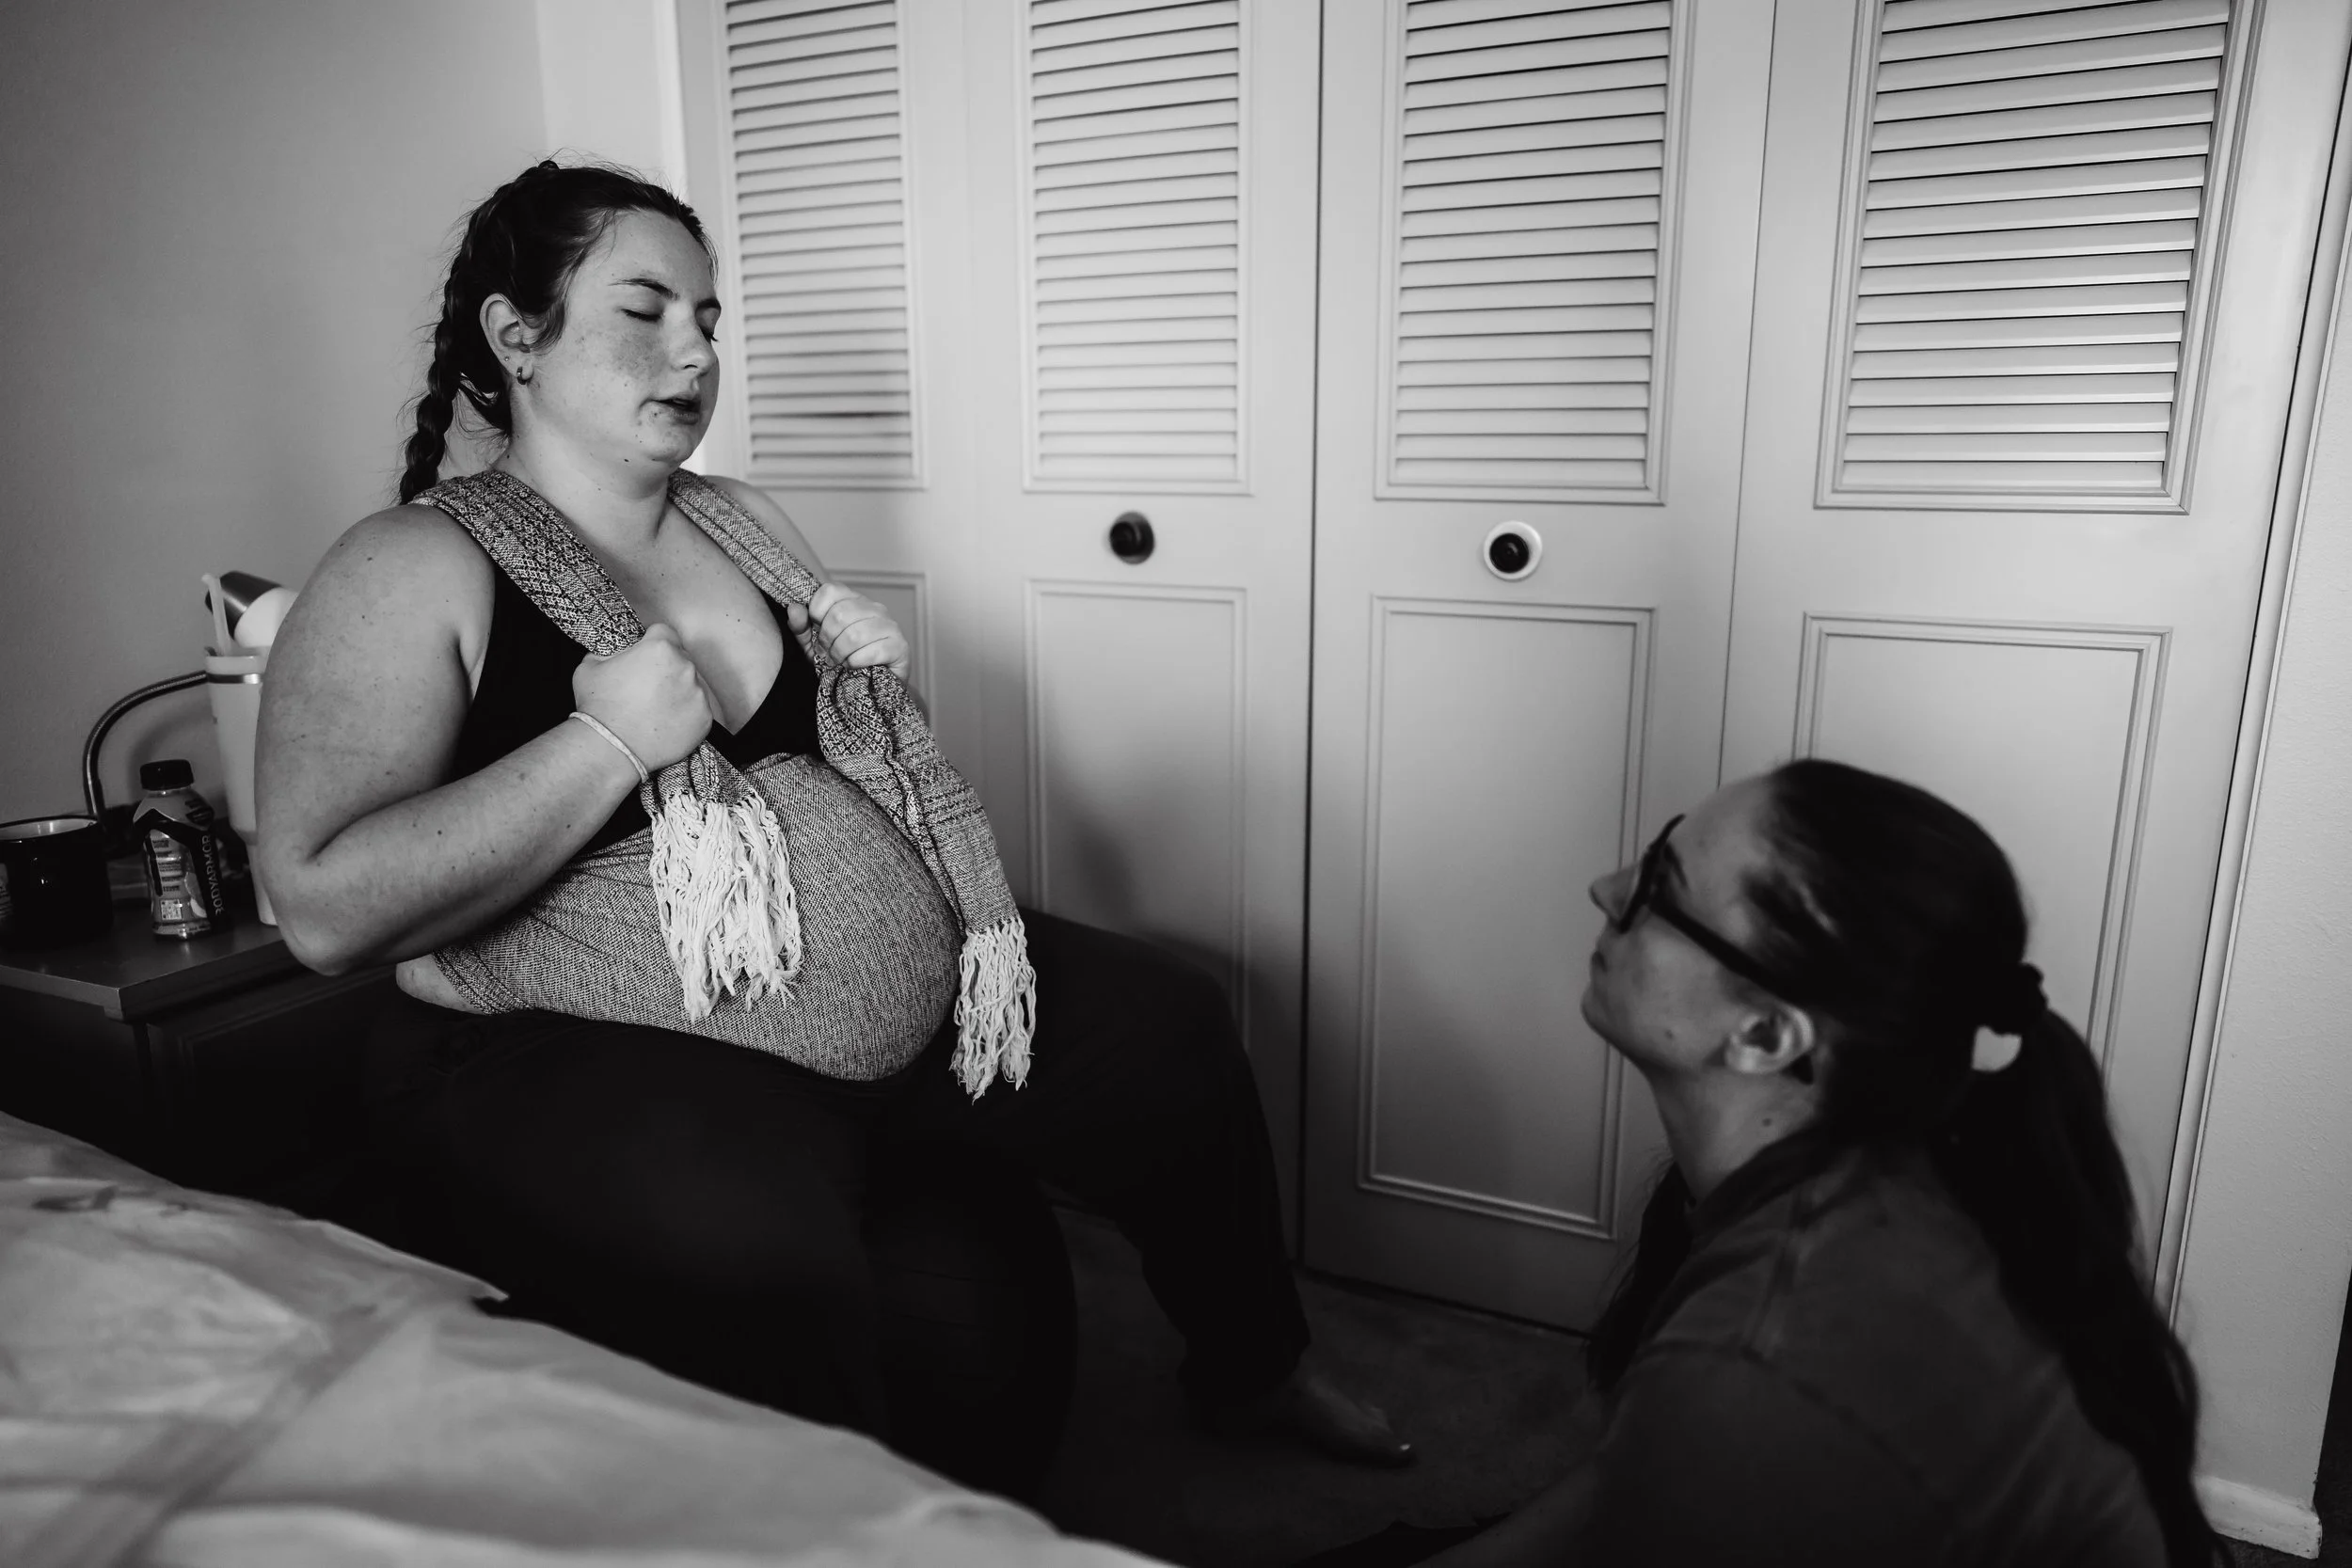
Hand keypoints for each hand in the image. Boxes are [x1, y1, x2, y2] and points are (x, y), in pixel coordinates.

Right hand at [570, 622, 712, 771]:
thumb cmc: (599, 708)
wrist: (611, 748)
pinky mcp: (705, 718)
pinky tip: (665, 722)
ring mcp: (698, 694)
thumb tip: (616, 652)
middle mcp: (685, 667)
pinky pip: (698, 709)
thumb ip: (609, 651)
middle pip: (680, 658)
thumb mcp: (589, 666)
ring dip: (677, 691)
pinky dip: (685, 714)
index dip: (652, 642)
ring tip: (655, 708)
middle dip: (666, 668)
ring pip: (691, 684)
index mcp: (660, 648)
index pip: (664, 632)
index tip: (645, 655)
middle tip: (647, 688)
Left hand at [791, 584, 910, 678]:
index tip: (817, 631)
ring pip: (854, 635)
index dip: (816, 613)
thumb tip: (794, 608)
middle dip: (827, 640)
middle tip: (827, 654)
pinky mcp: (900, 646)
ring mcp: (889, 626)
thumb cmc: (843, 662)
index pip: (830, 591)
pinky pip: (872, 652)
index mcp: (853, 600)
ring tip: (840, 662)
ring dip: (841, 654)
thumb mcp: (814, 645)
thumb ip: (801, 627)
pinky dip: (857, 663)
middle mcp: (874, 607)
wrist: (873, 689)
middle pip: (840, 614)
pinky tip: (856, 667)